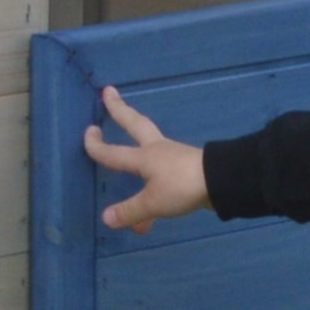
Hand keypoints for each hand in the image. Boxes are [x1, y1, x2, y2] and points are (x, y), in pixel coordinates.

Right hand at [83, 86, 212, 233]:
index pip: (113, 152)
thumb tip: (106, 218)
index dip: (97, 146)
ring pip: (150, 143)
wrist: (221, 180)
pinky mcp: (188, 166)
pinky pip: (163, 169)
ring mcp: (174, 156)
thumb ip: (130, 212)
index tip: (88, 132)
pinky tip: (157, 188)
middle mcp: (156, 151)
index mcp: (144, 158)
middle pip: (135, 124)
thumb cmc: (182, 186)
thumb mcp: (153, 203)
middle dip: (120, 109)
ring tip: (131, 123)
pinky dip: (154, 177)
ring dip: (138, 135)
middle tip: (109, 91)